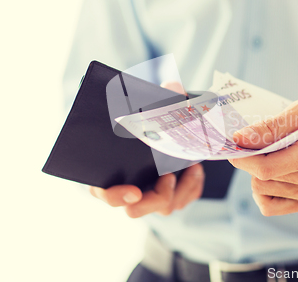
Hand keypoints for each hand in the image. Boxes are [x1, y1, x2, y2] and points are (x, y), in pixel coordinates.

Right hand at [89, 81, 204, 217]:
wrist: (171, 123)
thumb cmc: (155, 116)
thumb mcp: (159, 104)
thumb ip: (163, 96)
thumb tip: (172, 88)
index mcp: (110, 170)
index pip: (103, 192)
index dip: (115, 196)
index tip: (134, 191)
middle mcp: (128, 187)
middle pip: (135, 209)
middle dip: (155, 198)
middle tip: (168, 178)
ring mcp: (149, 195)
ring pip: (163, 208)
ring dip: (180, 190)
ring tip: (191, 167)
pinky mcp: (169, 196)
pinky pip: (181, 201)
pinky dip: (191, 188)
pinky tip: (195, 169)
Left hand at [229, 100, 297, 215]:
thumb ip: (272, 125)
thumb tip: (240, 138)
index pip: (267, 167)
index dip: (243, 158)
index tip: (234, 144)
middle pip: (262, 179)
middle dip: (250, 161)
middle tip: (254, 143)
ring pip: (263, 191)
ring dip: (258, 173)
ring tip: (270, 155)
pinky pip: (272, 206)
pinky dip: (264, 191)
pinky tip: (272, 174)